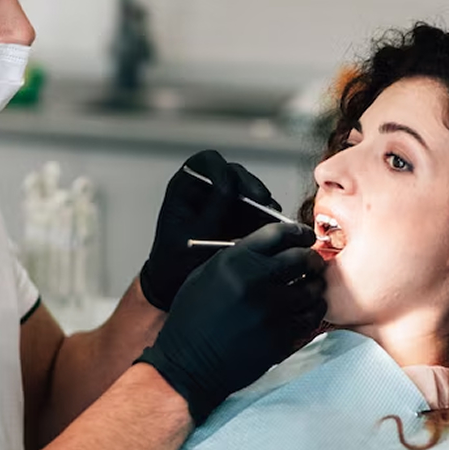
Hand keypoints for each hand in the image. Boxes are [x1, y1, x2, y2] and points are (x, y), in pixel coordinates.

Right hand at [135, 223, 328, 423]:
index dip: (298, 233)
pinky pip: (311, 316)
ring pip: (313, 288)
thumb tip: (268, 249)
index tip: (305, 237)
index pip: (279, 234)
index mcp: (234, 262)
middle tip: (313, 263)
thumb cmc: (192, 321)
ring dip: (316, 285)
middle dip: (312, 258)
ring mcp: (271, 310)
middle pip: (302, 258)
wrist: (189, 364)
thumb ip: (236, 258)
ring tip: (312, 286)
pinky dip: (314, 309)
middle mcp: (255, 281)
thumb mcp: (204, 276)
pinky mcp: (282, 336)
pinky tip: (309, 308)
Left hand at [138, 150, 282, 310]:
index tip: (229, 187)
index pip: (206, 162)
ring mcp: (227, 205)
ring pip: (250, 194)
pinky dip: (266, 219)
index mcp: (187, 187)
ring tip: (272, 216)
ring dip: (262, 204)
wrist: (177, 287)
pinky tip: (274, 227)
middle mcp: (208, 191)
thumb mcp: (191, 236)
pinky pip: (258, 214)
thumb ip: (211, 211)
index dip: (220, 169)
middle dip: (250, 186)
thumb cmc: (174, 261)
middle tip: (262, 199)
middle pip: (235, 175)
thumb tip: (230, 187)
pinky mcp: (241, 221)